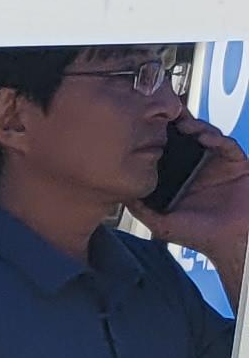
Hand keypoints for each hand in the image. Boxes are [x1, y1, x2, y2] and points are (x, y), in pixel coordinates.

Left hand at [142, 117, 248, 263]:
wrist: (236, 238)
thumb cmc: (201, 235)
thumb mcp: (162, 224)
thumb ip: (142, 210)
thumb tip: (120, 196)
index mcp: (179, 181)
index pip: (166, 156)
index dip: (156, 145)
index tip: (143, 134)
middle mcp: (196, 170)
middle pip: (184, 141)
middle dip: (174, 130)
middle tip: (163, 119)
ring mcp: (216, 164)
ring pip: (204, 137)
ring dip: (194, 129)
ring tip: (182, 124)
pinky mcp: (235, 161)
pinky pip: (225, 144)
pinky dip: (215, 138)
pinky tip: (204, 137)